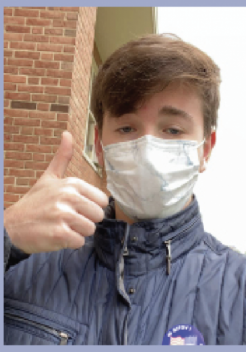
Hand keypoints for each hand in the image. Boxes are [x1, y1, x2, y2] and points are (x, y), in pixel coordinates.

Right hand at [4, 131, 108, 253]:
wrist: (11, 226)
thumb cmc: (34, 203)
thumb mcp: (48, 178)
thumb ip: (62, 158)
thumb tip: (67, 134)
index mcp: (71, 184)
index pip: (102, 201)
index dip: (89, 208)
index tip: (73, 207)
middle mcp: (68, 197)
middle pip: (98, 216)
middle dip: (84, 221)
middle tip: (65, 219)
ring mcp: (63, 215)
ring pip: (90, 230)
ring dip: (77, 233)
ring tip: (59, 226)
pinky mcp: (59, 233)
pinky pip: (79, 242)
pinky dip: (69, 243)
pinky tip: (55, 236)